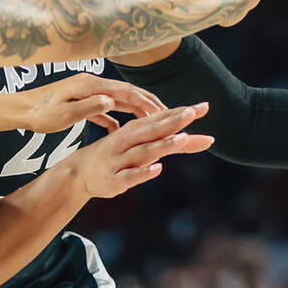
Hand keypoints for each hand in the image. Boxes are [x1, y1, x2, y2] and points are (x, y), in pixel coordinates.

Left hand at [18, 73, 164, 132]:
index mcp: (90, 85)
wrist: (20, 110)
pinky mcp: (80, 101)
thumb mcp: (65, 113)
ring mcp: (86, 92)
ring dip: (134, 109)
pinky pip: (104, 108)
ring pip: (117, 100)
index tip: (162, 112)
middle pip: (126, 92)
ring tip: (151, 121)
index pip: (126, 91)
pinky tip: (121, 130)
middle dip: (147, 103)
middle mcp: (91, 85)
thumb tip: (112, 101)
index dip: (146, 101)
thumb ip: (90, 107)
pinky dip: (115, 117)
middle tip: (166, 115)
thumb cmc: (40, 113)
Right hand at [67, 103, 213, 197]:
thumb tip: (209, 140)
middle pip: (152, 131)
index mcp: (135, 131)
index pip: (161, 119)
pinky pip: (130, 177)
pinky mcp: (114, 180)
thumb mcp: (144, 146)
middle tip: (192, 112)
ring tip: (181, 138)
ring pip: (143, 152)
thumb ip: (175, 144)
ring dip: (162, 145)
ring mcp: (120, 160)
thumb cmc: (117, 156)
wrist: (78, 173)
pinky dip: (143, 173)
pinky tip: (158, 169)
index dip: (181, 113)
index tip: (203, 107)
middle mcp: (127, 142)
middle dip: (172, 121)